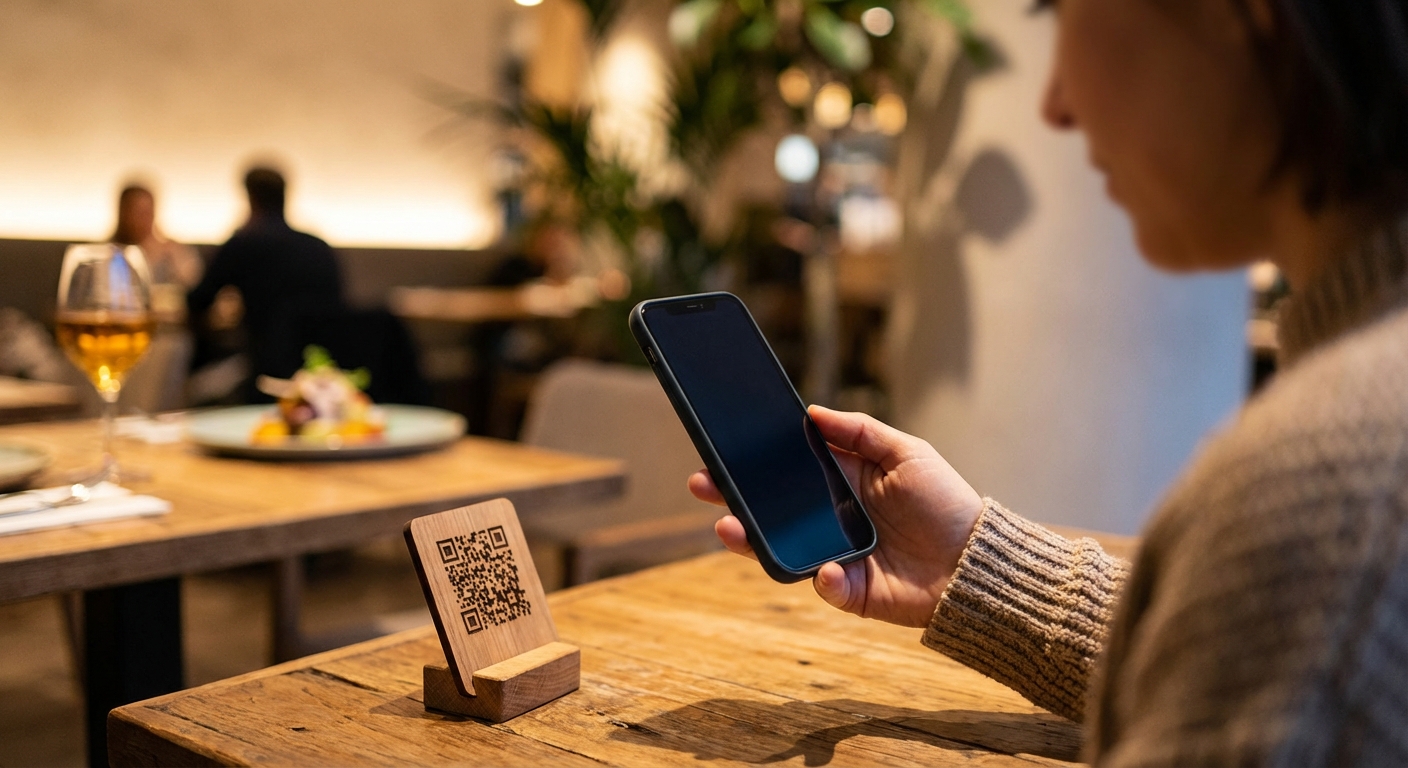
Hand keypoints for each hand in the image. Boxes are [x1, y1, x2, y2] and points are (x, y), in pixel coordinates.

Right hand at [689, 405, 982, 627]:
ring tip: (728, 527)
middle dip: (732, 496)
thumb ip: (860, 430)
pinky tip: (827, 568)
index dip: (754, 460)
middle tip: (702, 484)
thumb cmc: (944, 502)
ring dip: (749, 539)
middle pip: (770, 507)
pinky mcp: (847, 590)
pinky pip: (822, 585)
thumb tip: (811, 411)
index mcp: (841, 480)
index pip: (787, 468)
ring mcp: (832, 553)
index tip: (721, 447)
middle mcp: (829, 517)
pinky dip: (822, 579)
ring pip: (779, 547)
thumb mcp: (907, 451)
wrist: (975, 562)